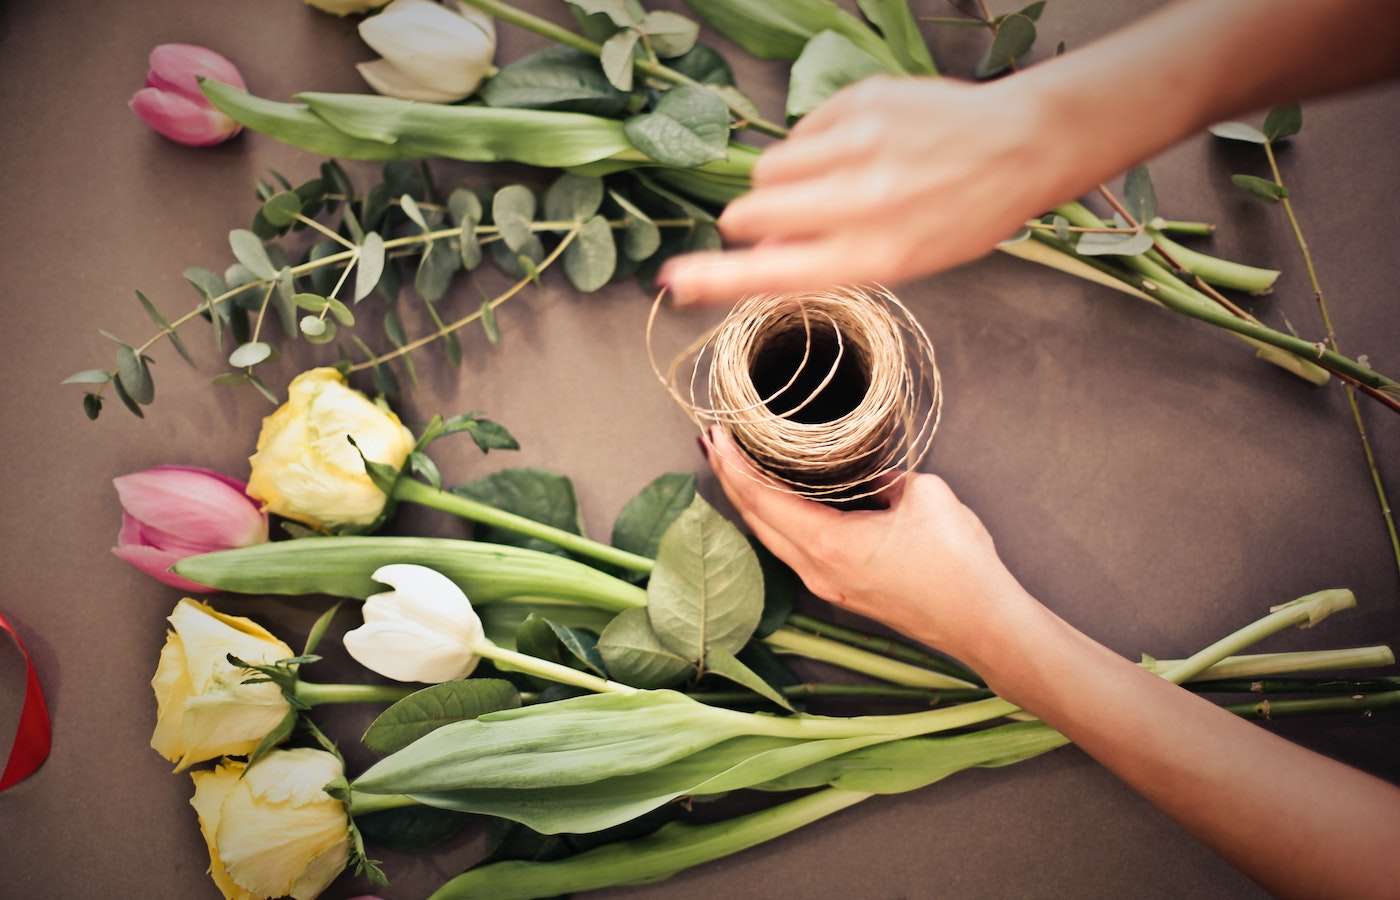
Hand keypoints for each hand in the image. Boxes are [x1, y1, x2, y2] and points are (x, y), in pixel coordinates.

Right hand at [660, 76, 1073, 304]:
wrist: (1019, 144)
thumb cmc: (960, 213)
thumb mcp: (901, 260)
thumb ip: (825, 260)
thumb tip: (755, 258)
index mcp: (872, 254)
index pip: (771, 273)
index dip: (714, 279)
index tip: (674, 279)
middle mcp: (861, 200)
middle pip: (750, 211)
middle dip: (753, 221)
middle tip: (787, 221)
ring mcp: (858, 145)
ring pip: (768, 169)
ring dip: (783, 182)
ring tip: (830, 183)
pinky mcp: (858, 101)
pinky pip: (800, 131)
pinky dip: (815, 145)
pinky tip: (859, 149)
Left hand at [704, 427, 1029, 656]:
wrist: (983, 624)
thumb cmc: (958, 564)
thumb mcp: (924, 495)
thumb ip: (886, 476)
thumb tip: (870, 473)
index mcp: (828, 544)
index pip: (761, 499)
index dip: (733, 465)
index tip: (715, 435)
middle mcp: (817, 570)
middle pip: (756, 519)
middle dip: (730, 479)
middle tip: (713, 442)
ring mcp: (827, 585)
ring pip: (771, 537)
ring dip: (750, 501)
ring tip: (735, 466)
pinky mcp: (843, 591)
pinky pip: (794, 549)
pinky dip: (776, 520)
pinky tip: (777, 502)